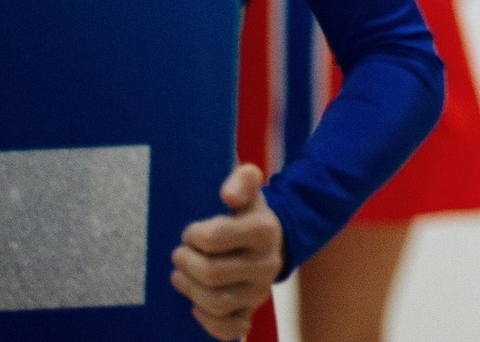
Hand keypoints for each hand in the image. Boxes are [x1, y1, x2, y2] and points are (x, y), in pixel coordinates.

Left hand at [172, 165, 283, 339]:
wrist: (273, 241)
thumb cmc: (247, 216)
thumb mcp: (248, 191)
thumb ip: (242, 180)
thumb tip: (228, 194)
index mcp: (264, 231)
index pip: (215, 238)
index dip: (193, 235)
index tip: (191, 233)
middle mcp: (266, 264)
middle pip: (212, 273)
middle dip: (186, 264)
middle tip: (179, 255)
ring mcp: (259, 291)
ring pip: (217, 302)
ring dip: (190, 290)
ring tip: (180, 276)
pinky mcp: (252, 311)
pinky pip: (231, 329)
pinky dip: (208, 322)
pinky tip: (196, 306)